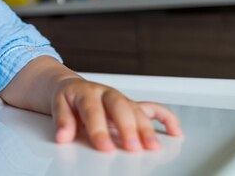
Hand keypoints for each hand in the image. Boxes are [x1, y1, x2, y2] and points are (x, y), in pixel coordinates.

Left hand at [52, 78, 181, 151]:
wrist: (72, 87)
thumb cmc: (68, 99)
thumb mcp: (58, 105)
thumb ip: (62, 121)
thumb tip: (63, 136)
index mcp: (87, 92)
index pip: (93, 110)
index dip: (99, 129)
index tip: (104, 147)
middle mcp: (106, 93)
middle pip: (119, 107)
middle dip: (127, 127)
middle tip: (132, 147)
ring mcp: (121, 99)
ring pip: (136, 110)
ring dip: (146, 127)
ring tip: (152, 146)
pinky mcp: (131, 105)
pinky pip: (152, 108)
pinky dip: (165, 118)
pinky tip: (176, 131)